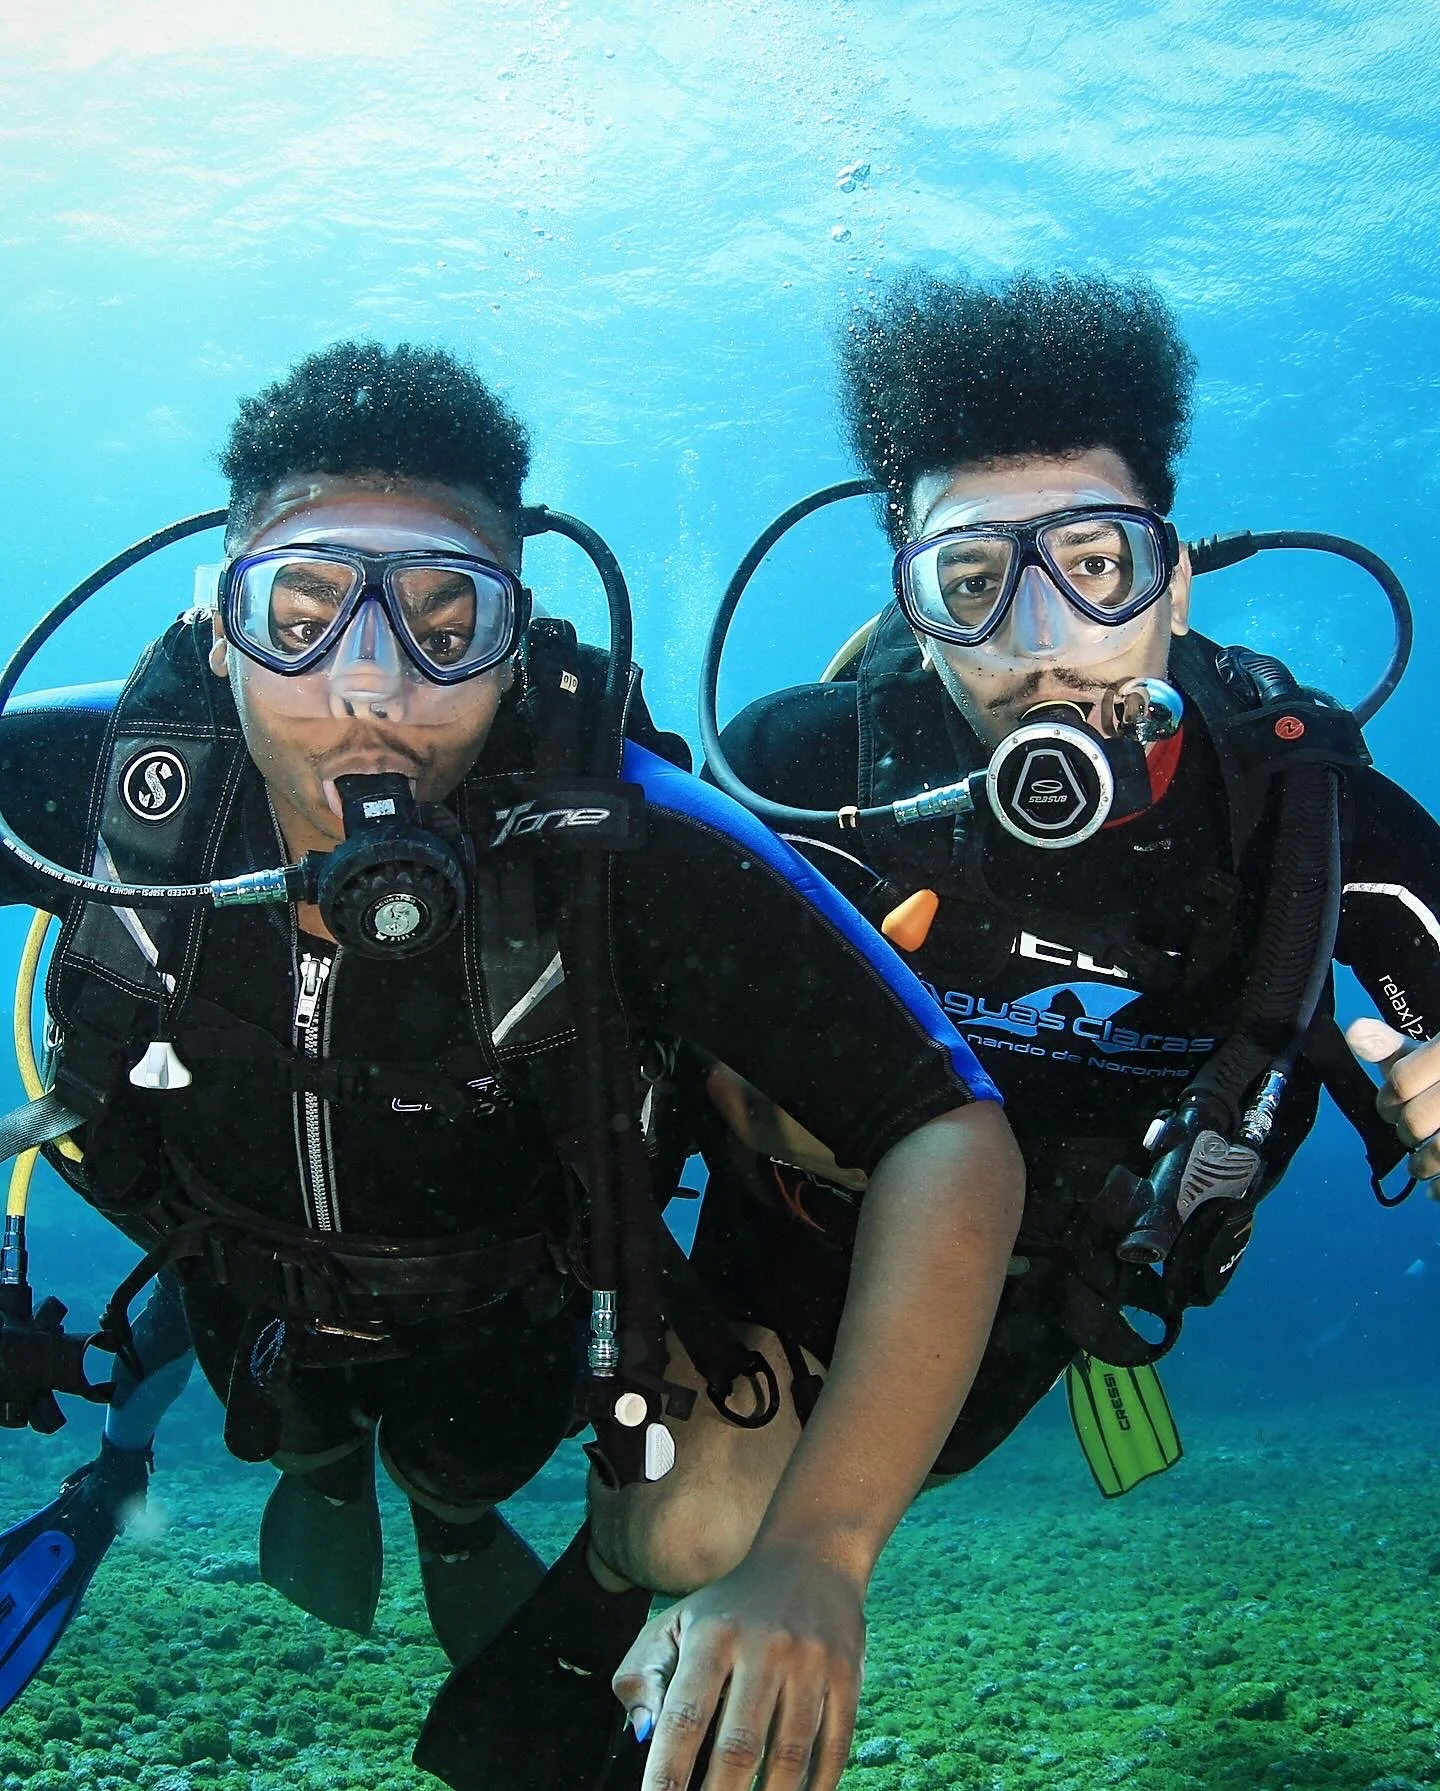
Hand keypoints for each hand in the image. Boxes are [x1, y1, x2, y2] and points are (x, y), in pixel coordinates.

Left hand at [613, 1548, 865, 1790]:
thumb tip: (641, 1735)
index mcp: (713, 1636)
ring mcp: (810, 1661)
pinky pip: (833, 1748)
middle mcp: (763, 1646)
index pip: (684, 1718)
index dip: (668, 1775)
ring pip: (789, 1756)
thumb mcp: (675, 1623)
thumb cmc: (728, 1606)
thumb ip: (643, 1676)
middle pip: (738, 1747)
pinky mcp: (846, 1673)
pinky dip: (816, 1787)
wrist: (810, 1556)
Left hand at [1347, 1017, 1439, 1191]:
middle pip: (1418, 1120)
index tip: (1388, 1109)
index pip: (1401, 1082)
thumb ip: (1392, 1046)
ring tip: (1417, 1167)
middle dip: (1406, 1132)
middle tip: (1408, 1134)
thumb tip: (1353, 1032)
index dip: (1387, 1102)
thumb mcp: (1434, 1050)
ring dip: (1422, 1164)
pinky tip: (1433, 1192)